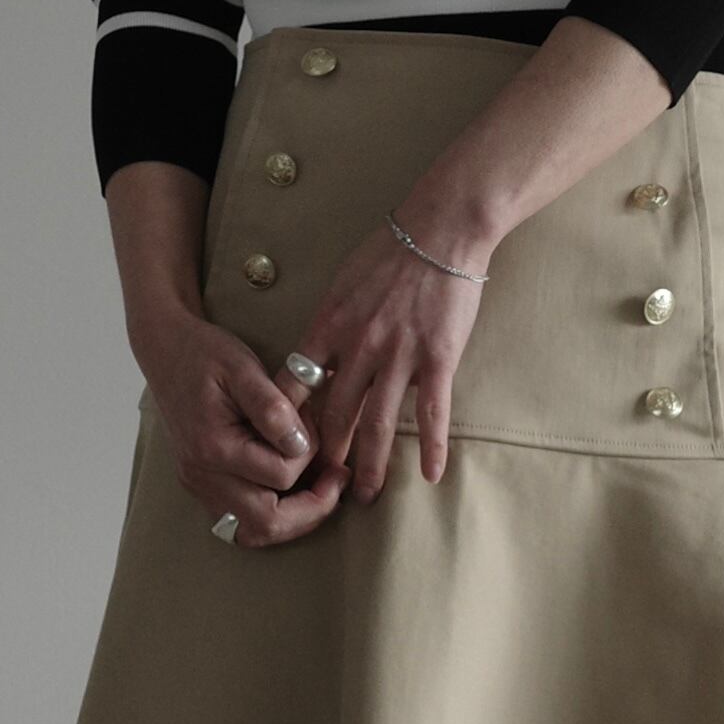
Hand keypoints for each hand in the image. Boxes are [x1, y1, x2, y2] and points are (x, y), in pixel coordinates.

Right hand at [135, 306, 346, 548]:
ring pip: (254, 532)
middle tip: (338, 479)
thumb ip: (272, 407)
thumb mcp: (243, 367)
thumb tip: (298, 444)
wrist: (166, 351)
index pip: (280, 476)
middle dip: (313, 508)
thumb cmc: (205, 354)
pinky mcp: (203, 486)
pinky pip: (241, 523)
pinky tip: (293, 491)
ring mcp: (200, 486)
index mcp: (213, 447)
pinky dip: (273, 514)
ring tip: (322, 491)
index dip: (310, 455)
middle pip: (268, 523)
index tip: (315, 426)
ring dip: (294, 519)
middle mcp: (202, 476)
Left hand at [276, 188, 492, 500]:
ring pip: (378, 424)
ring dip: (371, 466)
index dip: (287, 424)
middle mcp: (358, 347)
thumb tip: (313, 355)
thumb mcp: (342, 282)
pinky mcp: (437, 358)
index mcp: (328, 327)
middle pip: (334, 415)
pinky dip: (431, 447)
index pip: (295, 387)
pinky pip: (433, 413)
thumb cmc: (390, 250)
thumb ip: (328, 323)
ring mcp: (399, 355)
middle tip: (322, 486)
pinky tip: (430, 476)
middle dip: (326, 457)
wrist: (440, 228)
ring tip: (366, 496)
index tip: (283, 450)